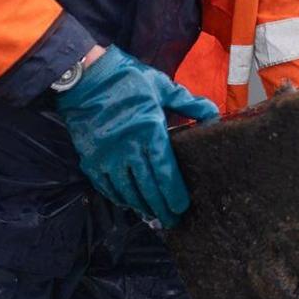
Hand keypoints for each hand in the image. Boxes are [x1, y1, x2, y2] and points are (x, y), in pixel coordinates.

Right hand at [53, 46, 218, 226]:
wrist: (85, 77)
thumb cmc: (128, 79)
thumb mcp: (163, 87)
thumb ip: (189, 104)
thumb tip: (213, 117)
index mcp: (149, 131)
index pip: (165, 170)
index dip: (174, 192)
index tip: (182, 207)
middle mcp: (127, 148)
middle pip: (147, 186)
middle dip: (161, 207)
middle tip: (172, 221)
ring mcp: (107, 156)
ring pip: (126, 190)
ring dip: (141, 206)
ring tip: (153, 215)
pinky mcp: (90, 159)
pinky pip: (107, 186)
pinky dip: (119, 197)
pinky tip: (129, 203)